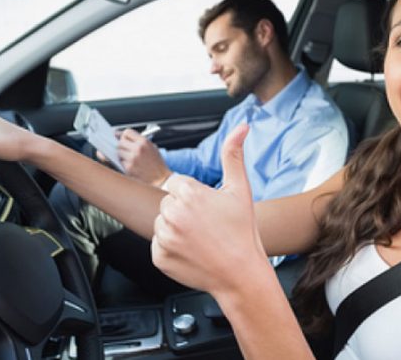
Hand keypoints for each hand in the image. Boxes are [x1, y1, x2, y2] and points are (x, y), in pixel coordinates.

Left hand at [117, 128, 171, 185]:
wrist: (161, 178)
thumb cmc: (157, 164)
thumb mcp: (152, 147)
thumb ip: (138, 141)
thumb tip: (122, 136)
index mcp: (144, 142)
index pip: (127, 132)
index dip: (124, 136)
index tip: (122, 138)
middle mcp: (138, 149)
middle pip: (121, 142)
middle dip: (122, 146)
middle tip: (127, 150)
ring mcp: (132, 158)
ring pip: (119, 152)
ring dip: (122, 155)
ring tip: (131, 159)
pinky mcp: (128, 168)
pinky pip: (120, 162)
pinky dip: (124, 164)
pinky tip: (132, 166)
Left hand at [151, 124, 267, 294]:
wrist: (241, 274)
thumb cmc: (243, 232)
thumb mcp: (240, 190)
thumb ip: (233, 155)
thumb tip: (241, 127)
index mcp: (189, 193)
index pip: (176, 185)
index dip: (192, 197)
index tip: (207, 210)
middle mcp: (173, 213)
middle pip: (167, 204)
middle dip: (182, 212)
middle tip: (205, 226)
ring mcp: (165, 237)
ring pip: (161, 224)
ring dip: (175, 230)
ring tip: (199, 240)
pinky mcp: (159, 257)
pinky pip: (158, 246)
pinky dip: (171, 250)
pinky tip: (191, 252)